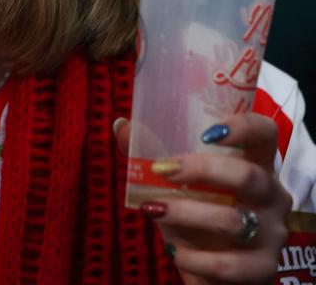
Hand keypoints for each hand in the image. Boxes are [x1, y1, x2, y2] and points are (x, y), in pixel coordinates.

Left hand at [114, 114, 291, 283]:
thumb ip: (152, 151)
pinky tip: (173, 251)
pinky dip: (194, 258)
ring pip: (233, 221)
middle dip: (202, 170)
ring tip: (153, 210)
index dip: (244, 127)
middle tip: (163, 170)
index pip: (265, 134)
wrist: (213, 267)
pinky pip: (228, 264)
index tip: (208, 132)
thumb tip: (121, 124)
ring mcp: (272, 233)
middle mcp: (272, 195)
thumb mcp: (177, 182)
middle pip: (248, 175)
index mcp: (256, 164)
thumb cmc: (198, 212)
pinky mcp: (262, 268)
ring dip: (187, 214)